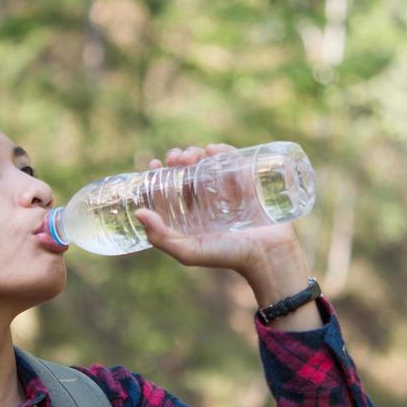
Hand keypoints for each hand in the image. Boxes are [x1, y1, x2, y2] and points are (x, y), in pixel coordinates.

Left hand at [133, 144, 306, 278]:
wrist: (268, 256)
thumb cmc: (228, 256)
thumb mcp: (189, 252)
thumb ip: (162, 238)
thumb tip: (138, 213)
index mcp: (193, 215)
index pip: (172, 189)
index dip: (160, 175)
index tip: (154, 165)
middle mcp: (209, 201)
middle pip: (190, 172)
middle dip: (180, 159)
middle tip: (177, 157)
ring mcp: (230, 190)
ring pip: (209, 163)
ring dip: (198, 153)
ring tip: (194, 155)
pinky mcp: (249, 183)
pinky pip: (235, 161)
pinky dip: (223, 151)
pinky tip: (213, 150)